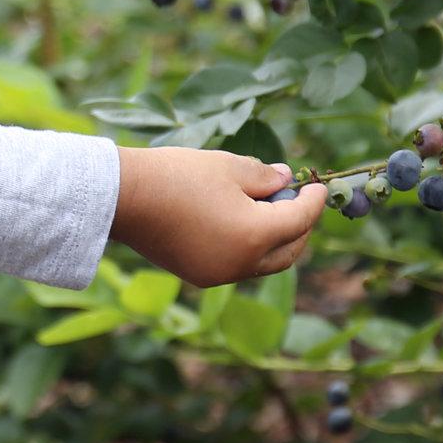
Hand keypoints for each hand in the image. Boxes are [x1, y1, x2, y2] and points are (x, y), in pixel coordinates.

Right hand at [109, 146, 324, 287]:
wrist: (123, 198)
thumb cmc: (178, 176)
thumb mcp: (228, 167)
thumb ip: (265, 176)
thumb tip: (284, 179)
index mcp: (256, 235)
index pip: (300, 219)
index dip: (314, 200)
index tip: (319, 186)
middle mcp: (242, 263)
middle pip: (289, 251)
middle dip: (301, 226)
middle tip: (299, 201)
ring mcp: (219, 274)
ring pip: (264, 263)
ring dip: (275, 241)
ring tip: (270, 210)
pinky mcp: (199, 275)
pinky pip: (238, 266)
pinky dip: (249, 249)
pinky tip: (241, 224)